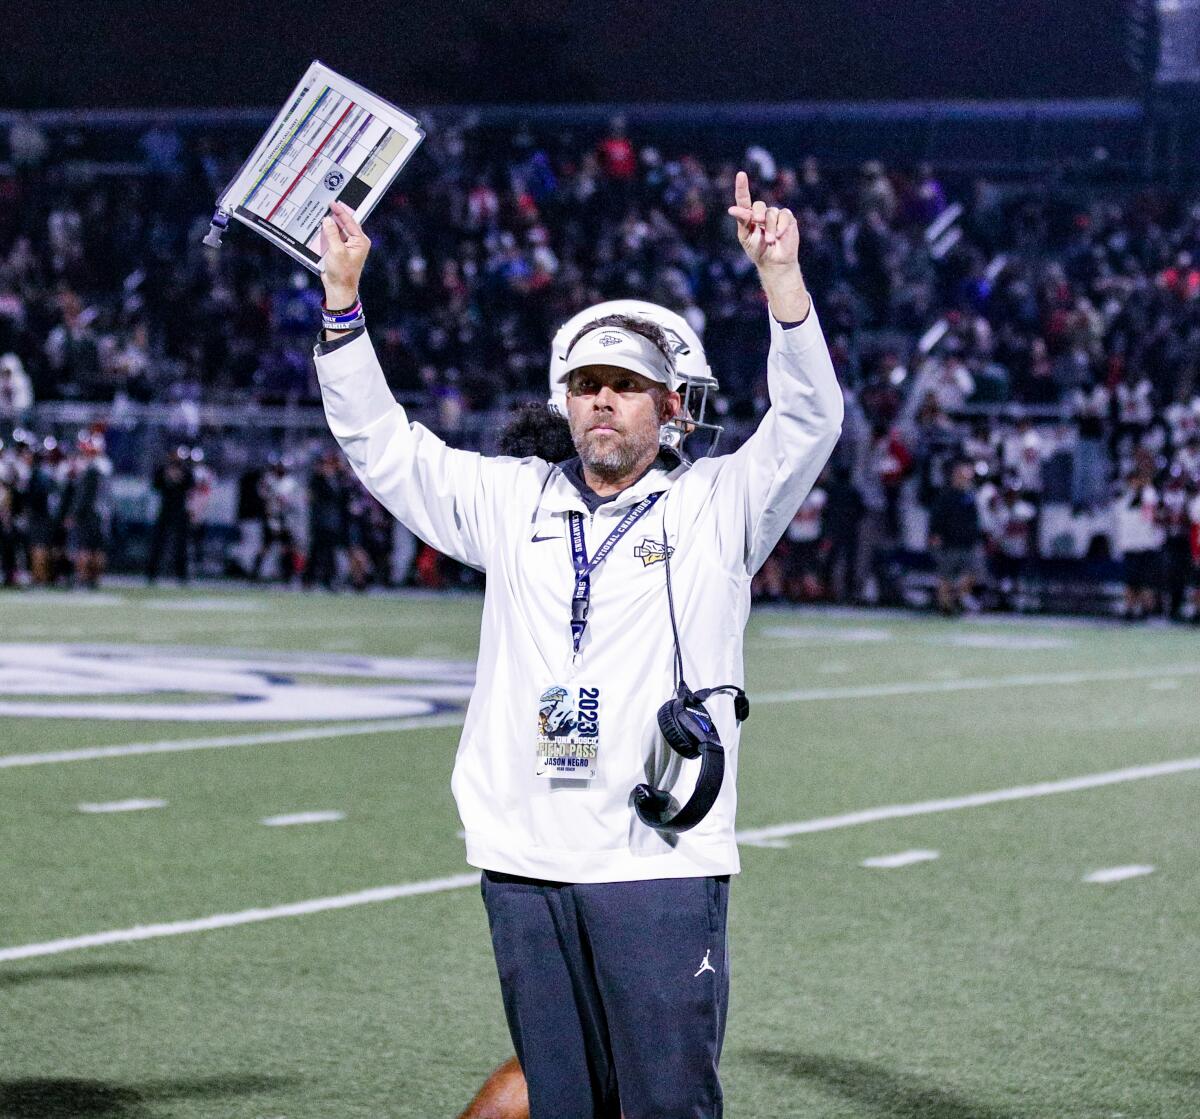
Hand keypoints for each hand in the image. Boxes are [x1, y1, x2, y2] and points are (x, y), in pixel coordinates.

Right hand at [320, 201, 369, 308]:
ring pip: (338, 231)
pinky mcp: (340, 251)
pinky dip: (327, 234)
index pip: (350, 222)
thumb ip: (332, 234)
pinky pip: (333, 238)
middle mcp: (356, 243)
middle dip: (335, 216)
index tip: (332, 203)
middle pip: (345, 225)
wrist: (339, 289)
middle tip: (326, 205)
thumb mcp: (336, 251)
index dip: (340, 212)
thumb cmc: (342, 273)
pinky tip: (320, 228)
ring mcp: (348, 247)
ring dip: (330, 225)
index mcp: (361, 241)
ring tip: (321, 214)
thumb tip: (327, 220)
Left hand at [727, 170, 809, 320]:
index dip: (742, 187)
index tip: (741, 174)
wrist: (774, 261)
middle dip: (757, 215)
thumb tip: (733, 208)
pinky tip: (779, 236)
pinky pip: (784, 216)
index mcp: (748, 216)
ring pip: (771, 213)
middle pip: (758, 205)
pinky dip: (781, 226)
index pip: (744, 199)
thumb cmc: (758, 250)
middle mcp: (761, 212)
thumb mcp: (746, 237)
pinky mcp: (788, 218)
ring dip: (770, 228)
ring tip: (770, 240)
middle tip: (757, 224)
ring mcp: (775, 214)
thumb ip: (742, 221)